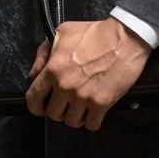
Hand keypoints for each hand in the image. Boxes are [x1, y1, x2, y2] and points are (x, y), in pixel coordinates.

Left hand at [25, 17, 151, 130]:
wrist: (125, 37)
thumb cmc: (96, 33)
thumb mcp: (62, 33)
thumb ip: (43, 53)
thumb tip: (34, 74)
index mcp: (53, 69)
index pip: (33, 99)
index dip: (35, 107)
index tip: (40, 107)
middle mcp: (65, 86)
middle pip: (53, 114)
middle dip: (59, 110)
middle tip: (66, 103)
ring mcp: (83, 96)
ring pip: (72, 122)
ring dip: (76, 116)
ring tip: (81, 106)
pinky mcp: (102, 102)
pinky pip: (91, 124)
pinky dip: (92, 120)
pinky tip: (94, 110)